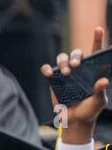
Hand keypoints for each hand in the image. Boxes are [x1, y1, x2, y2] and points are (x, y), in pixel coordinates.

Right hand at [43, 26, 107, 142]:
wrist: (74, 121)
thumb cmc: (90, 110)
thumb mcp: (99, 101)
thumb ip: (100, 91)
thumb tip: (103, 81)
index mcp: (93, 70)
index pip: (96, 51)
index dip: (97, 39)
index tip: (98, 29)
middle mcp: (79, 69)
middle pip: (76, 53)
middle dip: (75, 56)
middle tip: (76, 66)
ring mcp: (65, 73)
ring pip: (61, 57)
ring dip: (62, 61)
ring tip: (66, 73)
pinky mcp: (53, 79)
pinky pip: (47, 69)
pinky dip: (47, 69)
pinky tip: (49, 73)